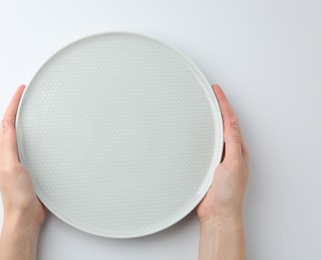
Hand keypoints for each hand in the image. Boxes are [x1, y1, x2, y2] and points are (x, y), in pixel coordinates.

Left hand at [0, 85, 45, 259]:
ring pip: (20, 132)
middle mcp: (8, 153)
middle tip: (26, 94)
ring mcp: (17, 159)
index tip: (21, 90)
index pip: (6, 121)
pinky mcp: (28, 166)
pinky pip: (28, 143)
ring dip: (24, 118)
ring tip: (32, 107)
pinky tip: (39, 133)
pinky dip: (32, 133)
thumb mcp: (11, 166)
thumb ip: (8, 144)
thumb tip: (6, 122)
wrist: (24, 215)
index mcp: (2, 150)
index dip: (14, 103)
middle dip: (18, 107)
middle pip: (11, 123)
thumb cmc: (17, 194)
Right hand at [197, 85, 248, 221]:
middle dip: (217, 107)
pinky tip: (195, 132)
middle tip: (210, 93)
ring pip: (212, 134)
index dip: (223, 104)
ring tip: (204, 106)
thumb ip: (233, 142)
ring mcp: (217, 158)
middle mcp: (228, 152)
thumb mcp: (234, 164)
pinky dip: (200, 135)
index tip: (216, 90)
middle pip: (222, 124)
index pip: (230, 121)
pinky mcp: (206, 165)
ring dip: (209, 119)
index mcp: (237, 149)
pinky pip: (203, 145)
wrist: (217, 213)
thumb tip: (232, 122)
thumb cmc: (228, 194)